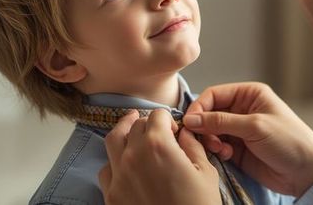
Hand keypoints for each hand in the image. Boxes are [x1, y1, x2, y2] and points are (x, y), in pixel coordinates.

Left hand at [98, 109, 221, 204]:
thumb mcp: (206, 172)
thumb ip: (193, 146)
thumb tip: (185, 134)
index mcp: (158, 144)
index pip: (157, 115)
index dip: (168, 119)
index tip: (175, 129)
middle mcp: (133, 155)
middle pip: (135, 125)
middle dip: (148, 123)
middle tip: (158, 131)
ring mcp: (118, 176)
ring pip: (112, 140)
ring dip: (124, 133)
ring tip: (131, 130)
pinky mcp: (111, 196)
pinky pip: (106, 169)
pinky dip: (115, 162)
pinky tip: (125, 166)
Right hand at [183, 82, 312, 196]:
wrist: (306, 172)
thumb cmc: (289, 141)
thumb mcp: (255, 126)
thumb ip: (221, 121)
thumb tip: (191, 119)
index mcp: (249, 94)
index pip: (214, 94)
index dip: (199, 107)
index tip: (189, 122)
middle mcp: (242, 109)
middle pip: (209, 113)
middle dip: (204, 126)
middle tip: (206, 140)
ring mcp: (239, 130)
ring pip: (210, 131)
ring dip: (210, 140)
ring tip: (219, 149)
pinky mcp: (238, 149)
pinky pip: (217, 146)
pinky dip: (216, 151)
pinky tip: (226, 156)